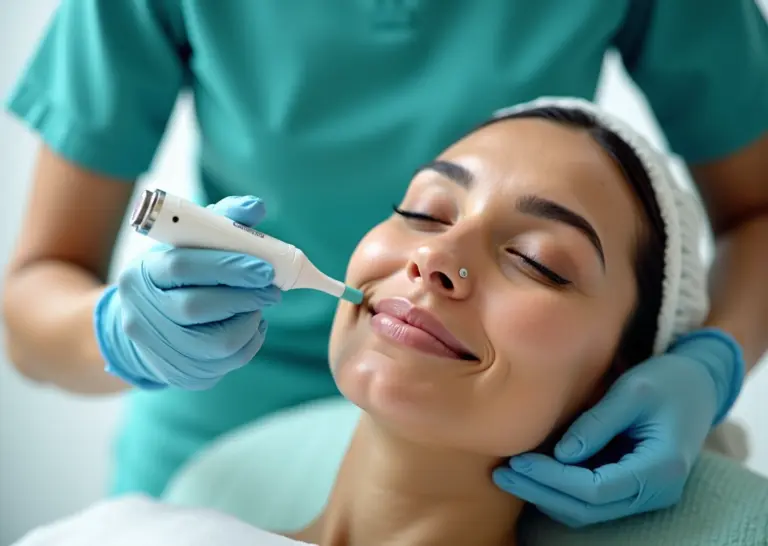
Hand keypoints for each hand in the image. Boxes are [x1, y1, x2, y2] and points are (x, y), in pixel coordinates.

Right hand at [94, 196, 280, 389]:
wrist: (142, 324)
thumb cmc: (176, 276)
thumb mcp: (189, 244)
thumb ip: (222, 222)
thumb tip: (255, 207)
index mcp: (142, 273)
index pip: (182, 265)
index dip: (228, 266)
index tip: (264, 267)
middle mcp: (141, 313)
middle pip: (196, 307)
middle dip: (244, 297)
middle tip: (273, 289)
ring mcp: (157, 348)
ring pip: (216, 343)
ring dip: (249, 321)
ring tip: (258, 306)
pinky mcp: (178, 373)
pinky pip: (225, 364)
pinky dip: (249, 343)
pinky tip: (251, 325)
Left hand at [493, 329, 744, 526]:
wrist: (695, 386)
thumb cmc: (665, 381)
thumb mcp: (632, 391)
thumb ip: (597, 423)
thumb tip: (560, 455)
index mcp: (661, 468)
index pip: (596, 489)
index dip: (553, 479)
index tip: (518, 461)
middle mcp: (655, 492)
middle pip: (588, 509)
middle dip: (541, 493)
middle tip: (502, 473)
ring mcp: (644, 495)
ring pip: (588, 512)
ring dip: (546, 497)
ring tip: (509, 474)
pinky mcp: (631, 488)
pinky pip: (592, 501)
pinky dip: (560, 492)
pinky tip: (533, 473)